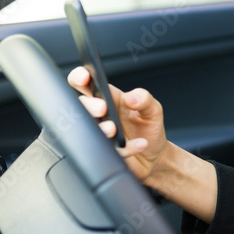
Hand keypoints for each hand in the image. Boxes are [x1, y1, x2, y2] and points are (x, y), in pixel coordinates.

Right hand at [67, 66, 169, 185]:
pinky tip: (140, 144)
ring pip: (86, 130)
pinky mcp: (104, 153)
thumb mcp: (153, 110)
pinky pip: (107, 151)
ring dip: (99, 128)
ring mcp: (99, 134)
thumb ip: (145, 99)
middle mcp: (99, 116)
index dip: (79, 77)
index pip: (85, 84)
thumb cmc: (148, 128)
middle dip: (88, 105)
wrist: (154, 155)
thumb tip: (130, 98)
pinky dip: (125, 148)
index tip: (84, 77)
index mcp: (108, 99)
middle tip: (102, 109)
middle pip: (80, 105)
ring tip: (114, 129)